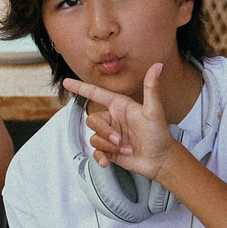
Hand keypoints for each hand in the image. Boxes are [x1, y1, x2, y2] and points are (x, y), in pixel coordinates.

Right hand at [62, 65, 183, 183]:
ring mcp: (109, 135)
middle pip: (92, 120)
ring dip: (109, 146)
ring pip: (94, 137)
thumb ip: (151, 88)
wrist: (161, 159)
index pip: (96, 94)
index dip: (80, 87)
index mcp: (119, 106)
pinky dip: (100, 157)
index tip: (66, 81)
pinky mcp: (109, 150)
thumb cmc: (160, 133)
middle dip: (104, 132)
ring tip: (127, 149)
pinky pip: (95, 151)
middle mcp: (113, 119)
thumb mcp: (154, 111)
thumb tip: (158, 65)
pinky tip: (106, 162)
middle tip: (121, 140)